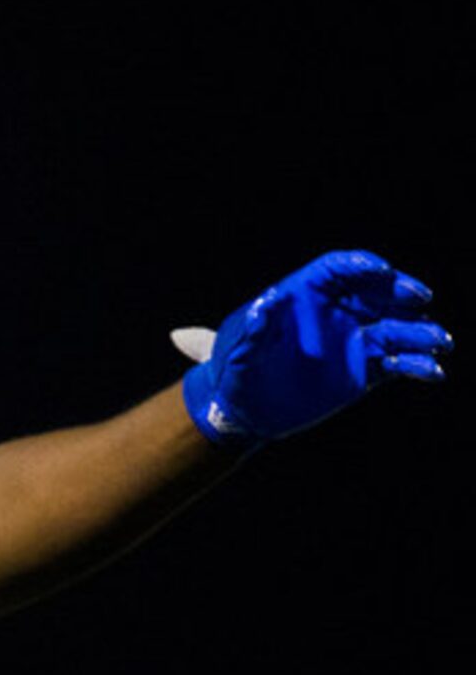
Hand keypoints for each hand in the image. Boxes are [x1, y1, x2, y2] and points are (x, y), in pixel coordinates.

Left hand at [177, 251, 447, 448]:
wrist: (244, 409)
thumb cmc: (235, 371)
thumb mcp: (239, 351)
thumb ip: (253, 329)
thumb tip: (263, 305)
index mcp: (305, 295)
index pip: (339, 269)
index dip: (361, 265)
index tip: (382, 270)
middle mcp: (336, 312)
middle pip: (377, 291)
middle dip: (401, 291)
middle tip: (419, 297)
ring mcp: (354, 341)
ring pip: (396, 328)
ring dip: (421, 332)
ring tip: (439, 342)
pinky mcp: (365, 370)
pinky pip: (398, 362)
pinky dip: (417, 365)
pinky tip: (432, 371)